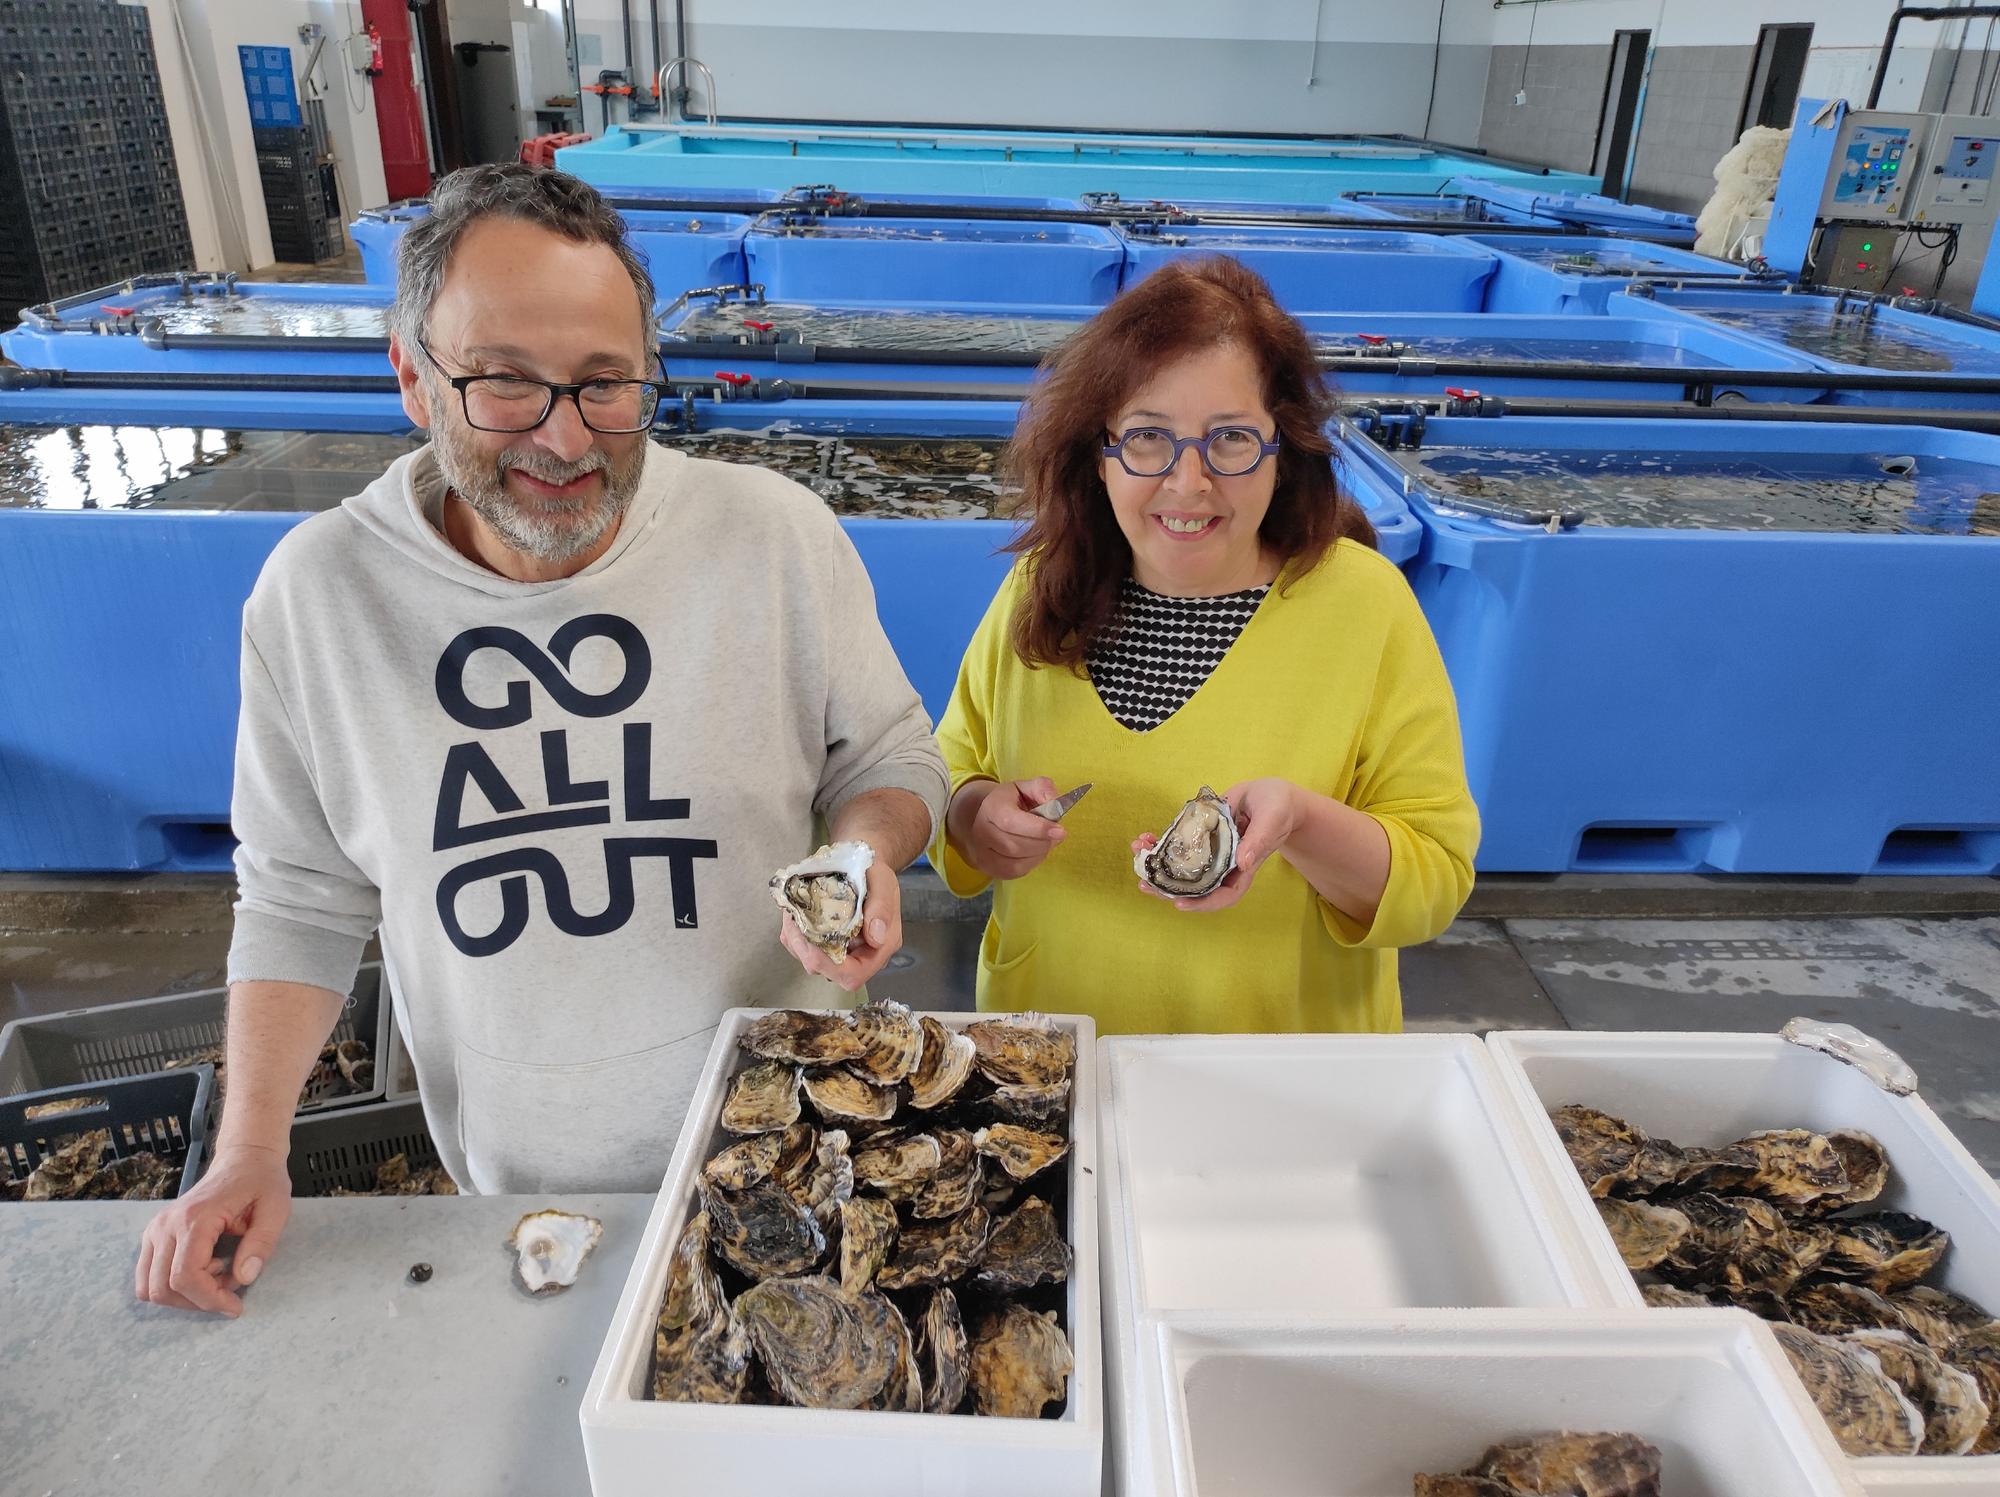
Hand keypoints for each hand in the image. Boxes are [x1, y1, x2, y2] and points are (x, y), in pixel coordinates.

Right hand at [135, 1142, 292, 1316]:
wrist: (243, 1159)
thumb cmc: (262, 1182)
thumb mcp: (276, 1209)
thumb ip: (261, 1243)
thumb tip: (244, 1278)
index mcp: (195, 1218)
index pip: (185, 1276)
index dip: (209, 1300)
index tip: (236, 1306)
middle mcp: (165, 1225)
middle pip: (163, 1287)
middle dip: (198, 1301)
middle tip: (230, 1292)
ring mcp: (155, 1229)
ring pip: (149, 1287)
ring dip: (183, 1296)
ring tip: (219, 1278)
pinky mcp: (153, 1234)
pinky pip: (148, 1275)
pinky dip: (172, 1285)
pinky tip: (205, 1270)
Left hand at [779, 853, 902, 993]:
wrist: (862, 861)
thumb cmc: (874, 872)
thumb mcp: (883, 882)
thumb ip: (882, 909)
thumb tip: (876, 938)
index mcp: (879, 947)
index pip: (853, 975)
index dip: (830, 967)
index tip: (812, 946)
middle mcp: (860, 954)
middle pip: (829, 972)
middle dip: (806, 952)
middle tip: (794, 924)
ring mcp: (841, 949)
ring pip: (811, 962)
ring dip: (796, 942)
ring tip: (792, 916)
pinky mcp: (825, 942)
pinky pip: (803, 949)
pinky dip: (794, 935)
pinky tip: (794, 915)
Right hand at [959, 777, 1067, 880]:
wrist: (987, 817)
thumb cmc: (1011, 802)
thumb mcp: (1026, 787)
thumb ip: (1043, 788)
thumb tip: (1055, 804)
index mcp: (991, 807)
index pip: (1011, 821)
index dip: (1037, 828)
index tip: (1060, 831)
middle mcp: (981, 831)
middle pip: (1015, 846)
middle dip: (1042, 843)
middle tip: (1057, 835)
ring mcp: (982, 852)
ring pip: (1016, 862)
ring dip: (1039, 853)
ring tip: (1046, 841)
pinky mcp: (988, 868)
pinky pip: (1015, 872)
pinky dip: (1032, 863)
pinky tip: (1036, 851)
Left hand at [1134, 777, 1301, 912]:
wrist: (1271, 795)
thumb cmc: (1279, 808)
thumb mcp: (1272, 820)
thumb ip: (1259, 841)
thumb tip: (1242, 863)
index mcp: (1244, 867)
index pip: (1225, 895)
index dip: (1203, 903)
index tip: (1179, 904)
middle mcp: (1224, 864)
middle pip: (1196, 885)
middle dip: (1169, 887)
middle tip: (1144, 883)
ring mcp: (1211, 851)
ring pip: (1183, 866)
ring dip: (1159, 864)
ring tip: (1138, 854)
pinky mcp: (1201, 835)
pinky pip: (1180, 844)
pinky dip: (1162, 842)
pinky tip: (1146, 837)